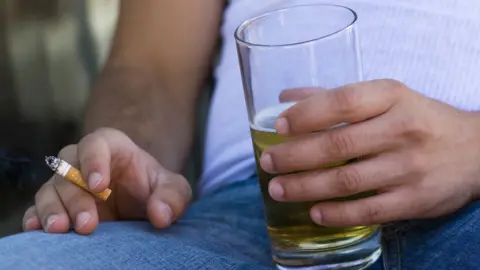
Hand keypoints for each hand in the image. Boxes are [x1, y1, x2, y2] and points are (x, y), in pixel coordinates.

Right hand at [22, 128, 190, 233]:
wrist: (140, 203)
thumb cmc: (154, 188)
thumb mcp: (174, 189)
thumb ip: (172, 196)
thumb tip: (160, 215)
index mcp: (111, 148)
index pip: (95, 144)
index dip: (93, 161)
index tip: (99, 186)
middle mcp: (83, 163)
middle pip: (68, 170)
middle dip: (76, 197)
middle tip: (88, 224)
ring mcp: (67, 185)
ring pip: (50, 189)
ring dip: (52, 209)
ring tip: (60, 230)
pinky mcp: (57, 206)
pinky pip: (37, 208)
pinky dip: (34, 217)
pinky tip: (36, 229)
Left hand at [260, 79, 479, 226]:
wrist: (474, 151)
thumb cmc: (418, 120)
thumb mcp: (385, 98)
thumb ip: (335, 97)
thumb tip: (286, 99)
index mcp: (392, 97)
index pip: (343, 101)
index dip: (307, 114)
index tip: (279, 126)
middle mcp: (402, 130)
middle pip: (338, 145)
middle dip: (294, 156)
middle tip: (267, 162)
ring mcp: (410, 167)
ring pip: (347, 181)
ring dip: (305, 187)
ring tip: (277, 189)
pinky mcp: (415, 200)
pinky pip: (369, 210)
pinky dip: (337, 214)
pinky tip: (314, 212)